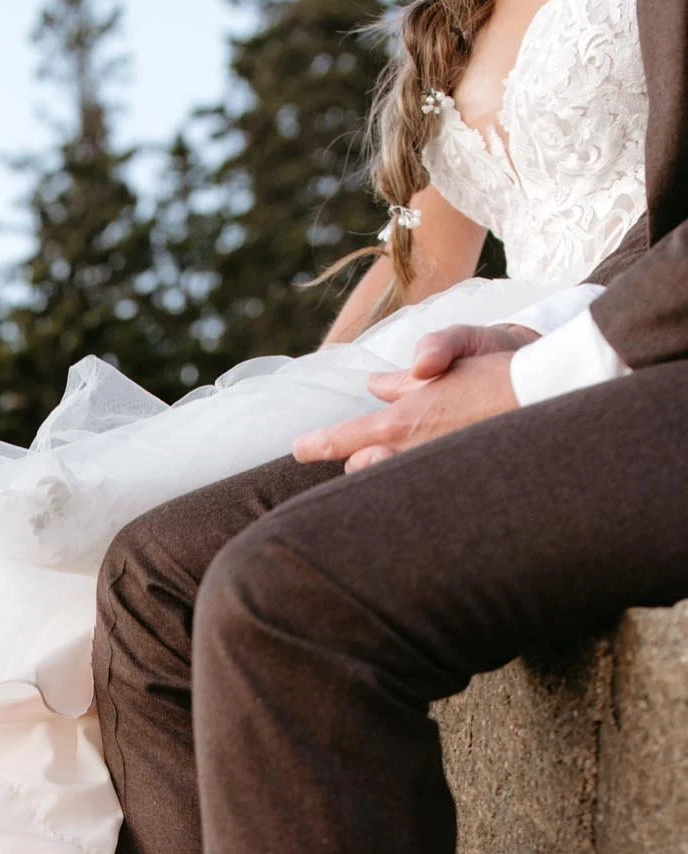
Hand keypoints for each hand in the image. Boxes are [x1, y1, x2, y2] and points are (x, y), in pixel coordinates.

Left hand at [293, 322, 539, 472]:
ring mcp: (433, 474)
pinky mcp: (456, 492)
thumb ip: (409, 374)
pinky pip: (420, 497)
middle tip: (369, 451)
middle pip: (363, 470)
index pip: (344, 440)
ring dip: (386, 474)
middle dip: (361, 462)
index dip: (317, 444)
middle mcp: (412, 452)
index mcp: (403, 421)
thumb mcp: (454, 356)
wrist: (553, 395)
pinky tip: (424, 482)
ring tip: (397, 462)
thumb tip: (378, 384)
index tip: (299, 448)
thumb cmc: (503, 372)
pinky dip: (413, 489)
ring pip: (388, 484)